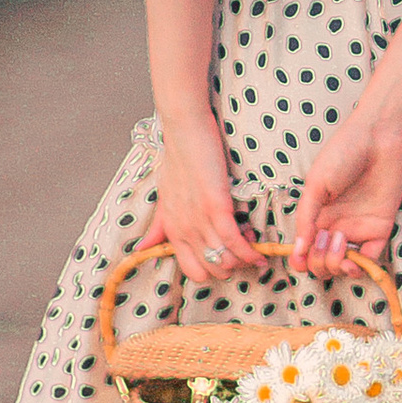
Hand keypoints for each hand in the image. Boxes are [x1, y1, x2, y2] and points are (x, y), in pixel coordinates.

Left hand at [137, 118, 258, 282]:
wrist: (184, 131)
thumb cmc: (177, 160)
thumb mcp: (164, 197)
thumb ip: (158, 226)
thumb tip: (142, 248)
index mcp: (172, 229)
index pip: (193, 270)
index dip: (213, 271)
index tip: (228, 259)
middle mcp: (184, 229)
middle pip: (212, 270)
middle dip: (232, 266)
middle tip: (244, 251)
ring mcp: (200, 220)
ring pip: (226, 260)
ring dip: (244, 258)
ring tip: (253, 244)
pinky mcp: (216, 207)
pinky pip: (234, 241)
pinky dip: (249, 251)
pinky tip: (259, 251)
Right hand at [292, 103, 401, 271]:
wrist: (379, 137)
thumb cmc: (344, 152)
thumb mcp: (316, 184)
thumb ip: (305, 219)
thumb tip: (297, 251)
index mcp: (317, 215)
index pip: (305, 249)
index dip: (300, 260)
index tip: (299, 260)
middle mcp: (336, 225)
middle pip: (321, 262)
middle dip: (317, 260)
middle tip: (322, 237)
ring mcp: (358, 228)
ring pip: (342, 266)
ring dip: (335, 263)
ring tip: (338, 238)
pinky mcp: (380, 229)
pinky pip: (369, 259)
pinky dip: (359, 267)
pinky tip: (353, 258)